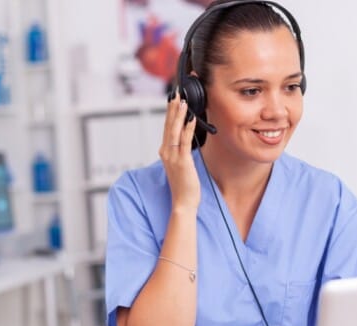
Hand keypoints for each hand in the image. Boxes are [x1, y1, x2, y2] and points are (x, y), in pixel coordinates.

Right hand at [159, 92, 199, 211]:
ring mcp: (172, 156)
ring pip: (174, 130)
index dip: (170, 113)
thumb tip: (186, 139)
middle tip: (176, 93)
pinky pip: (184, 141)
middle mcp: (166, 152)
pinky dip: (187, 129)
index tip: (173, 100)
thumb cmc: (184, 185)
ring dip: (179, 114)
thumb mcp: (180, 164)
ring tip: (182, 101)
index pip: (167, 128)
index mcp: (165, 152)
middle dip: (172, 108)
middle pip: (168, 125)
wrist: (183, 202)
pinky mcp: (182, 161)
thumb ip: (180, 151)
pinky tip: (191, 119)